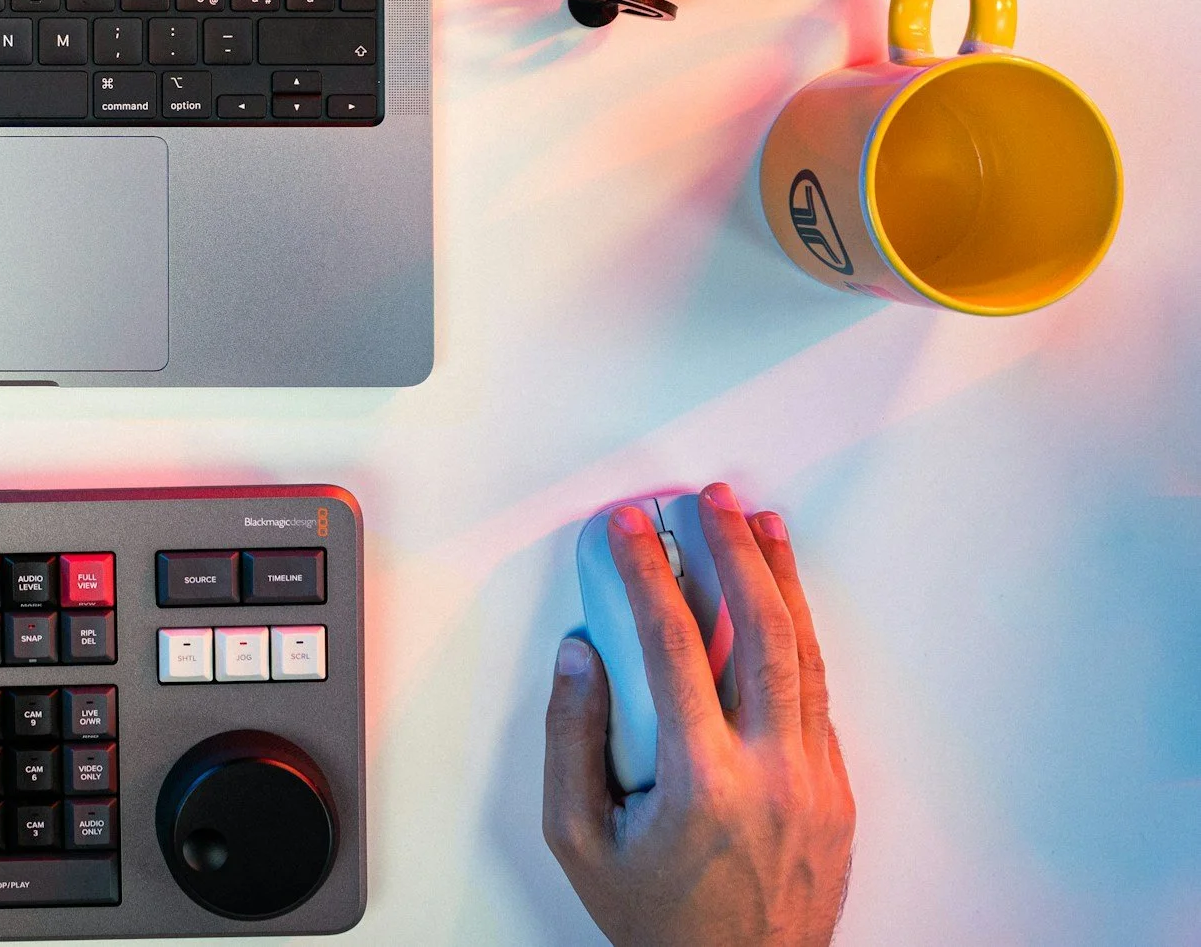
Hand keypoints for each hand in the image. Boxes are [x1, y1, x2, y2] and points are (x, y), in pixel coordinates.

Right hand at [542, 485, 855, 946]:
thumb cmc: (659, 921)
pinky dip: (798, 636)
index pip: (673, 645)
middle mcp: (772, 772)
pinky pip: (816, 693)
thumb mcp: (580, 838)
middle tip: (709, 502)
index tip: (629, 528)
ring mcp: (815, 780)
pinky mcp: (836, 790)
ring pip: (803, 653)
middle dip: (733, 552)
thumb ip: (570, 738)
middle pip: (760, 630)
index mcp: (703, 781)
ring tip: (762, 525)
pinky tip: (783, 605)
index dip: (648, 573)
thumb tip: (582, 655)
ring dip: (781, 580)